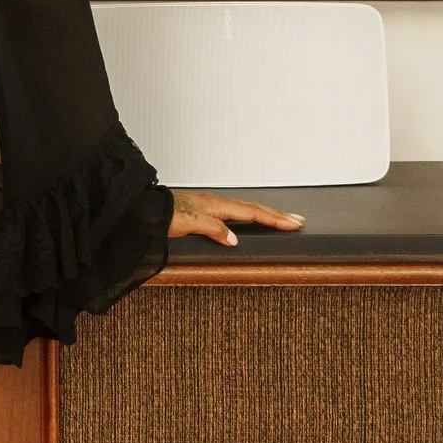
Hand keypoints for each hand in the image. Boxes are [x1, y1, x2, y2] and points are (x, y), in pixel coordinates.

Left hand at [169, 190, 302, 245]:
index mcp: (217, 206)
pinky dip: (250, 214)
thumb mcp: (187, 223)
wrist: (145, 208)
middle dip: (277, 214)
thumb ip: (212, 229)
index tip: (293, 223)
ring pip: (246, 208)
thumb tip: (234, 238)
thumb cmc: (162, 214)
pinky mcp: (206, 210)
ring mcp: (212, 206)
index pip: (252, 212)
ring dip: (266, 213)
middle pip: (254, 208)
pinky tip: (250, 219)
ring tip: (281, 218)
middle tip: (297, 220)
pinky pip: (236, 211)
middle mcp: (217, 203)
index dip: (274, 218)